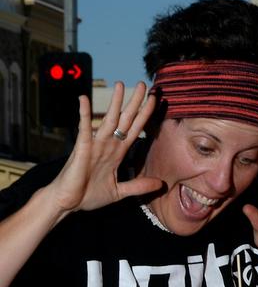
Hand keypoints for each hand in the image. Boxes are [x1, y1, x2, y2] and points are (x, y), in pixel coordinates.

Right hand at [47, 81, 162, 214]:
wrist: (68, 203)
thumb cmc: (89, 195)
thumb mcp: (120, 191)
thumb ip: (138, 186)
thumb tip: (159, 184)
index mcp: (117, 152)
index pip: (135, 129)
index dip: (145, 116)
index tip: (155, 100)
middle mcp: (108, 145)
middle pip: (125, 119)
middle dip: (135, 102)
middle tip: (143, 84)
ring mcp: (95, 145)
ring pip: (108, 120)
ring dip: (115, 103)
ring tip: (121, 85)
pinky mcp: (81, 149)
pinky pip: (83, 129)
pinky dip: (84, 114)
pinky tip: (84, 99)